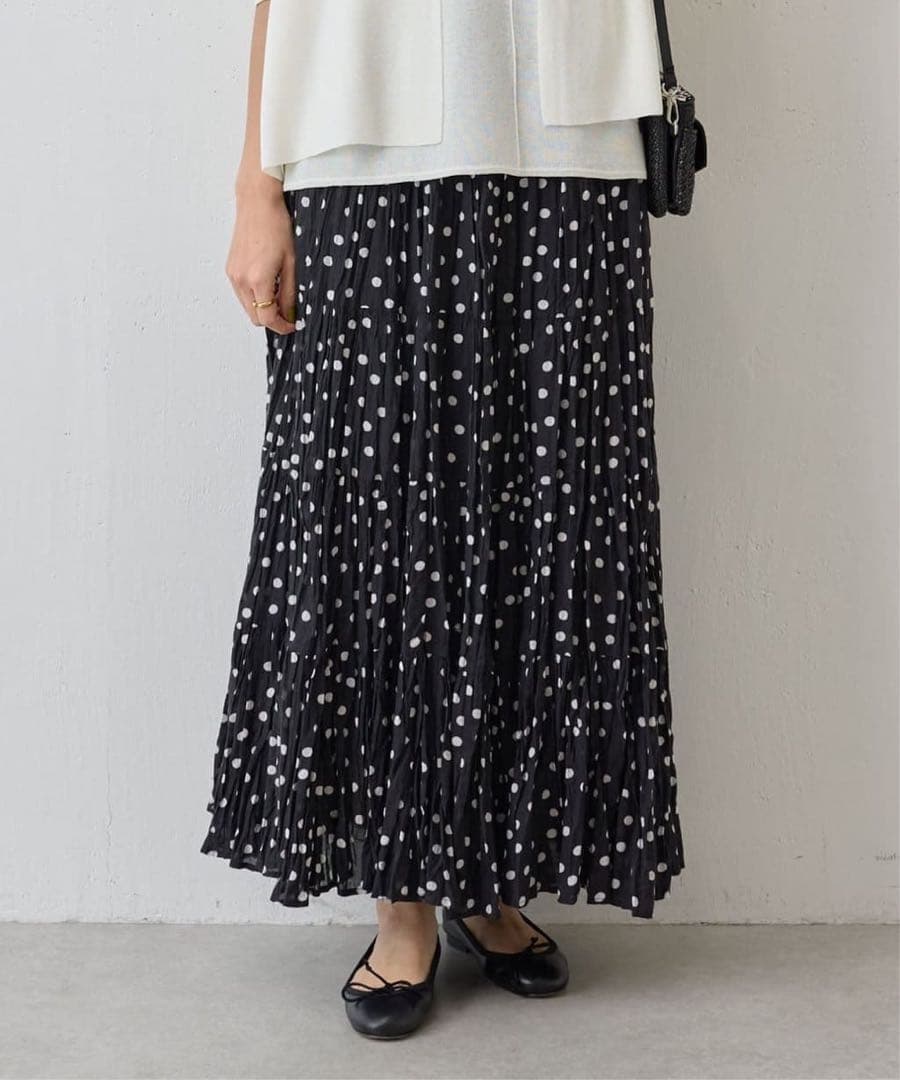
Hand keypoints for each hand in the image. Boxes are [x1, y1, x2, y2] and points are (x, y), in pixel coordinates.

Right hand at [226, 174, 295, 334]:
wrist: (257, 204)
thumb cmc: (276, 227)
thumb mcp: (291, 263)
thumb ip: (289, 293)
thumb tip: (290, 313)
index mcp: (258, 280)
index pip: (267, 318)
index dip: (281, 326)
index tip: (292, 325)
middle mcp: (241, 280)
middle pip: (255, 317)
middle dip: (272, 319)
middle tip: (288, 314)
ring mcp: (233, 275)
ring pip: (247, 307)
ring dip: (263, 309)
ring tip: (279, 296)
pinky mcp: (230, 269)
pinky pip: (242, 294)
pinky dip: (254, 297)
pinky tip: (268, 286)